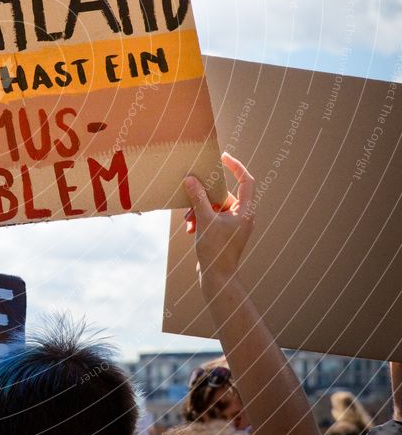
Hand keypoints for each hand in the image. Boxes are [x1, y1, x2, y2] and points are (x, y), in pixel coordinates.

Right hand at [184, 152, 255, 283]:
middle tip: (190, 193)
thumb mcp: (205, 220)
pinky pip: (212, 217)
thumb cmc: (216, 251)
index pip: (246, 181)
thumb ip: (198, 197)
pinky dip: (201, 219)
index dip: (236, 166)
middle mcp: (242, 216)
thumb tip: (191, 179)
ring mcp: (234, 225)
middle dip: (204, 196)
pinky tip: (190, 229)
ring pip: (214, 207)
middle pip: (223, 194)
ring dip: (199, 210)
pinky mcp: (225, 233)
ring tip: (188, 221)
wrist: (217, 278)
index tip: (223, 156)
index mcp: (245, 211)